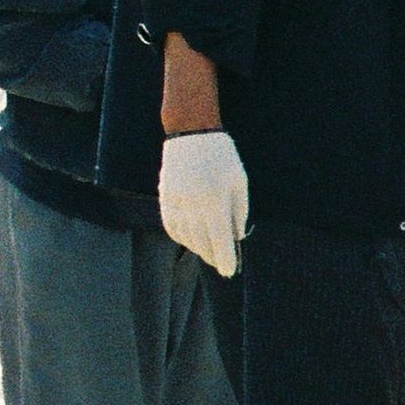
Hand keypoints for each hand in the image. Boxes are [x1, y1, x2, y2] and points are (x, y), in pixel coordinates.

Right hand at [157, 129, 247, 278]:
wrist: (191, 132)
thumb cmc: (222, 157)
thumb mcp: (239, 182)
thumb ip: (238, 212)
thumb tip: (235, 238)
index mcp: (214, 200)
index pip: (220, 240)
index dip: (225, 259)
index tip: (230, 272)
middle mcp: (192, 204)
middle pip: (202, 242)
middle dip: (213, 256)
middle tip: (221, 264)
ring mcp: (175, 201)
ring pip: (185, 236)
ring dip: (197, 248)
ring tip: (209, 252)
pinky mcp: (165, 196)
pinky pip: (171, 225)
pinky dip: (181, 237)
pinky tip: (190, 240)